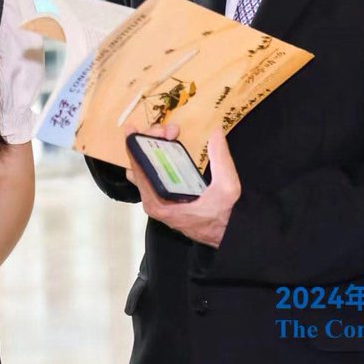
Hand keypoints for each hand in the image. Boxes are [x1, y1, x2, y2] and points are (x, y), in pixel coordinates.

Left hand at [126, 125, 240, 247]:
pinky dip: (158, 155)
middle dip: (151, 142)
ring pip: (144, 167)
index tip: (136, 128)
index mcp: (158, 202)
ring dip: (154, 147)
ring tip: (171, 133)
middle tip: (170, 130)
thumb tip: (215, 132)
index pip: (136, 170)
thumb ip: (220, 158)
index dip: (135, 145)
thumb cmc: (224, 215)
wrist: (228, 235)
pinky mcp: (163, 195)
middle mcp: (152, 201)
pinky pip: (152, 172)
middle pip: (139, 165)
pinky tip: (169, 143)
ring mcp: (156, 198)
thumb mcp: (227, 187)